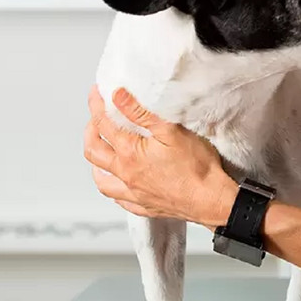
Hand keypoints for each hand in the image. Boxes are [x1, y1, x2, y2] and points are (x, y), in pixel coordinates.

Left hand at [83, 85, 238, 227]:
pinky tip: (118, 182)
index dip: (96, 106)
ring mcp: (133, 193)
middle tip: (95, 120)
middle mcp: (126, 174)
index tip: (96, 94)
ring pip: (101, 180)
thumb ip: (140, 112)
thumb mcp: (171, 130)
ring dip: (96, 163)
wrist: (210, 199)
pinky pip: (118, 199)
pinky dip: (113, 188)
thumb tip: (118, 97)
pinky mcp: (144, 206)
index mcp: (130, 153)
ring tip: (99, 151)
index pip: (103, 125)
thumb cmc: (197, 167)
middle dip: (90, 131)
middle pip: (94, 151)